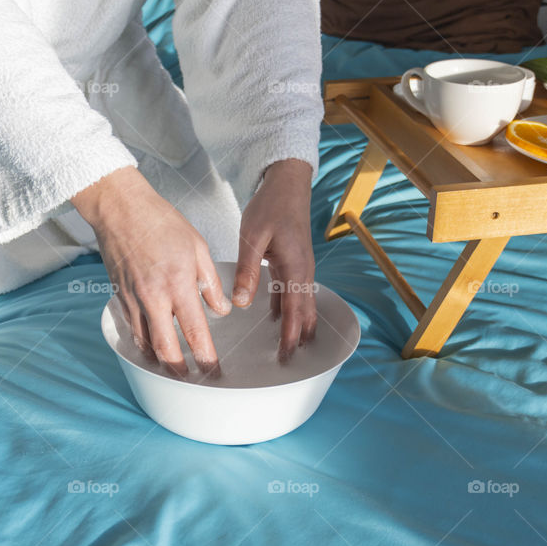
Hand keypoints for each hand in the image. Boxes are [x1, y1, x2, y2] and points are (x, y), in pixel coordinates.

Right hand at [71, 166, 230, 376]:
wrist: (119, 208)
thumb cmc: (160, 222)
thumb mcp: (198, 247)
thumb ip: (210, 283)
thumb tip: (221, 309)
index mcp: (178, 284)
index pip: (195, 331)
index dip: (205, 356)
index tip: (213, 370)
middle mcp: (153, 297)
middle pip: (165, 348)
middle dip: (179, 371)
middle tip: (191, 380)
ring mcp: (133, 298)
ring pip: (145, 343)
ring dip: (160, 359)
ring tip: (174, 369)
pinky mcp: (119, 296)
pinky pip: (133, 328)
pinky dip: (144, 342)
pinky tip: (153, 346)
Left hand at [233, 159, 315, 360]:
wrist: (288, 183)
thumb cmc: (271, 206)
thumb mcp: (252, 237)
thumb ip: (247, 271)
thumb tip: (242, 303)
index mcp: (295, 268)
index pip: (295, 311)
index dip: (290, 335)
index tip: (284, 356)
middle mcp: (303, 271)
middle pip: (304, 312)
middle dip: (298, 337)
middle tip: (288, 361)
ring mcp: (300, 267)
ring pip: (301, 304)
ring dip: (295, 325)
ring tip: (287, 347)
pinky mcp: (294, 262)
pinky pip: (293, 292)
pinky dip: (289, 309)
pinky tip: (276, 319)